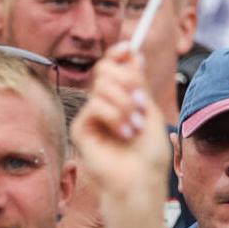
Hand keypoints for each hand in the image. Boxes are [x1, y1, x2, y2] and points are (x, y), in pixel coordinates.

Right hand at [72, 44, 170, 200]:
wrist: (140, 180)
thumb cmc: (148, 152)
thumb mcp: (149, 110)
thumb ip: (138, 83)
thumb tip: (134, 54)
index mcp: (123, 96)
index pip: (114, 65)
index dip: (119, 53)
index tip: (128, 47)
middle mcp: (105, 102)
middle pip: (105, 69)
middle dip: (127, 82)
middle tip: (140, 103)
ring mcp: (91, 115)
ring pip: (102, 86)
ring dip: (125, 105)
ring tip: (135, 127)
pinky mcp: (80, 129)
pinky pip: (94, 106)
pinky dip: (114, 117)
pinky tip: (124, 134)